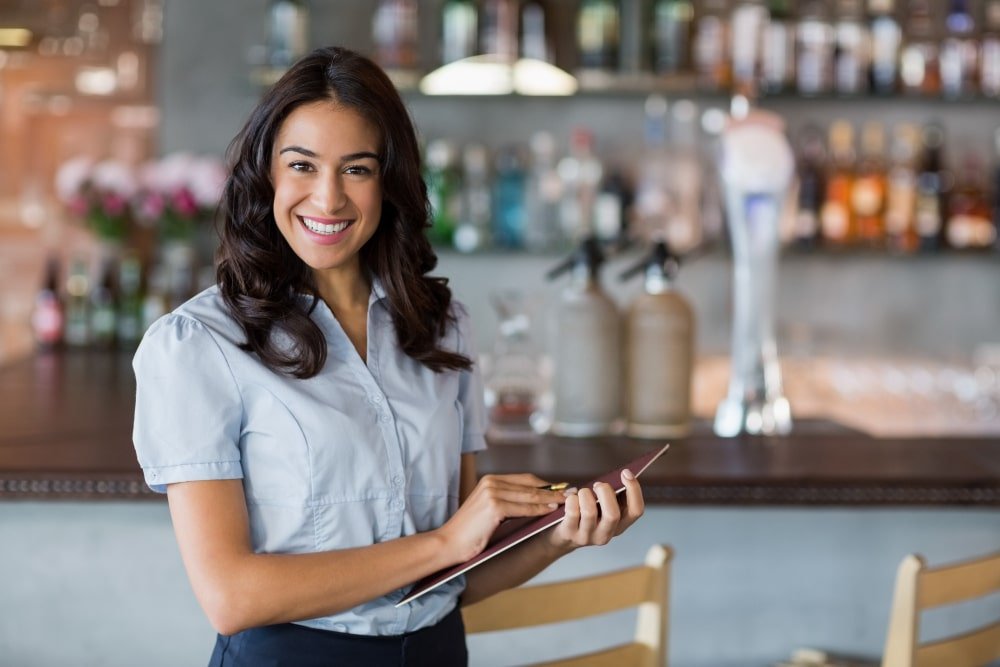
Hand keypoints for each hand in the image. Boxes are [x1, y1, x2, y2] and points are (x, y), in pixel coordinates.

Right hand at [437, 474, 566, 563]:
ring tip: (566, 502)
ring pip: (529, 495)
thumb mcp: (488, 511)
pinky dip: (540, 509)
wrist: (448, 544)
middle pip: (529, 485)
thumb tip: (535, 503)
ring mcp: (492, 493)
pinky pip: (524, 507)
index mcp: (489, 480)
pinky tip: (551, 511)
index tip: (562, 489)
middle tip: (571, 493)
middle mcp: (491, 482)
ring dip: (550, 499)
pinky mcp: (494, 506)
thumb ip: (507, 502)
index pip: (525, 479)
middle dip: (552, 490)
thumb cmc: (469, 532)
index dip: (545, 484)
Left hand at [549, 468, 643, 551]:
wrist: (563, 536)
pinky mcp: (570, 533)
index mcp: (620, 525)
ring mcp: (587, 536)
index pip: (636, 511)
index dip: (634, 490)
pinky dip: (571, 498)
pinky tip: (571, 498)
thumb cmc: (586, 514)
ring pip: (589, 512)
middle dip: (605, 492)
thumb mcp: (603, 507)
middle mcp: (606, 534)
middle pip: (613, 514)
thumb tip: (620, 475)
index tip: (626, 473)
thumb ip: (613, 495)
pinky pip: (572, 511)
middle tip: (597, 485)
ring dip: (585, 494)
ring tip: (582, 492)